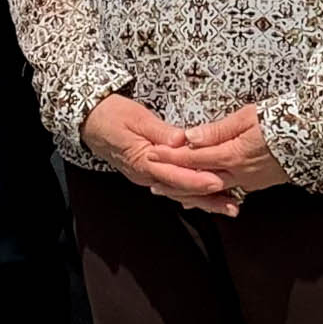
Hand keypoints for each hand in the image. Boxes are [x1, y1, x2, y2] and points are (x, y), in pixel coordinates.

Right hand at [81, 94, 243, 216]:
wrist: (89, 121)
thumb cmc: (112, 115)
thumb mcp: (136, 117)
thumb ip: (159, 130)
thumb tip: (181, 139)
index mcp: (143, 162)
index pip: (175, 176)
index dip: (197, 180)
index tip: (218, 183)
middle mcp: (146, 175)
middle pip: (181, 191)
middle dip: (208, 201)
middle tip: (233, 207)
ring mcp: (147, 176)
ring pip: (179, 192)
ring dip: (203, 201)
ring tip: (228, 206)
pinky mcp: (149, 173)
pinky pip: (172, 187)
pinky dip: (190, 193)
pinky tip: (206, 198)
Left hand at [161, 105, 292, 208]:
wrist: (313, 137)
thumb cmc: (280, 120)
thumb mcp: (246, 117)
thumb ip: (216, 130)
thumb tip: (190, 137)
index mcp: (232, 155)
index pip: (193, 158)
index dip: (170, 156)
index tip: (152, 154)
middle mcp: (237, 174)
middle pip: (198, 180)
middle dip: (174, 181)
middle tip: (153, 183)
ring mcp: (248, 182)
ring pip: (212, 190)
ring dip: (190, 192)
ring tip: (171, 193)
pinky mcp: (256, 184)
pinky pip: (227, 191)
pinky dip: (210, 193)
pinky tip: (200, 195)